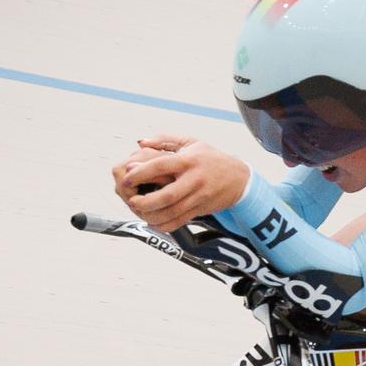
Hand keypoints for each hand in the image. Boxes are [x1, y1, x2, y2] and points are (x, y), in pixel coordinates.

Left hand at [111, 134, 251, 232]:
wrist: (238, 179)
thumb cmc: (211, 159)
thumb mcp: (191, 142)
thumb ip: (164, 140)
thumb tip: (140, 143)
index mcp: (188, 160)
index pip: (160, 166)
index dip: (140, 173)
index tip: (126, 178)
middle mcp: (194, 179)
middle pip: (167, 195)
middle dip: (145, 201)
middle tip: (131, 200)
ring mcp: (198, 196)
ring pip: (172, 212)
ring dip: (151, 215)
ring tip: (139, 211)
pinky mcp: (200, 209)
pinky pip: (179, 221)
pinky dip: (163, 225)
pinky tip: (153, 222)